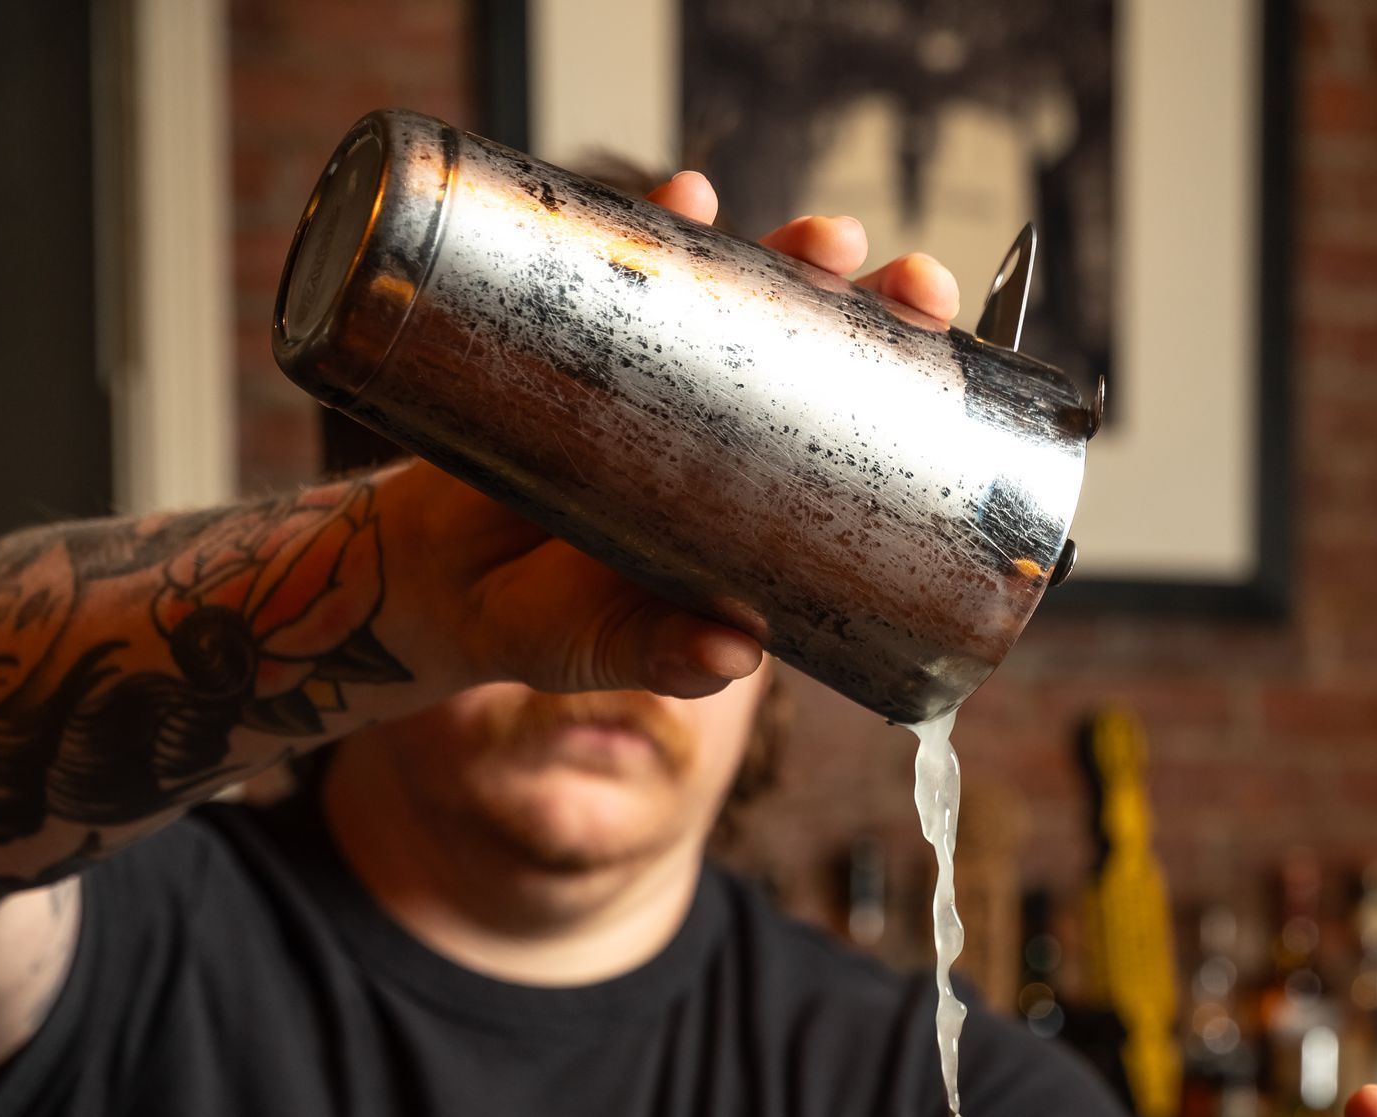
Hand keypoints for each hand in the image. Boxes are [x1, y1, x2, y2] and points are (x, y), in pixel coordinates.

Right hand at [377, 175, 959, 702]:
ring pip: (741, 300)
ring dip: (790, 257)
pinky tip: (692, 198)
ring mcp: (660, 378)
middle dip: (871, 309)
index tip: (947, 368)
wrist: (429, 577)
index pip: (852, 444)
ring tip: (825, 240)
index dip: (909, 401)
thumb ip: (658, 657)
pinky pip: (635, 272)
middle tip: (907, 282)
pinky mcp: (587, 335)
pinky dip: (663, 228)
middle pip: (818, 352)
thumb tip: (733, 659)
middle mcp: (724, 433)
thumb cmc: (536, 624)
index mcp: (756, 507)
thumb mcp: (600, 648)